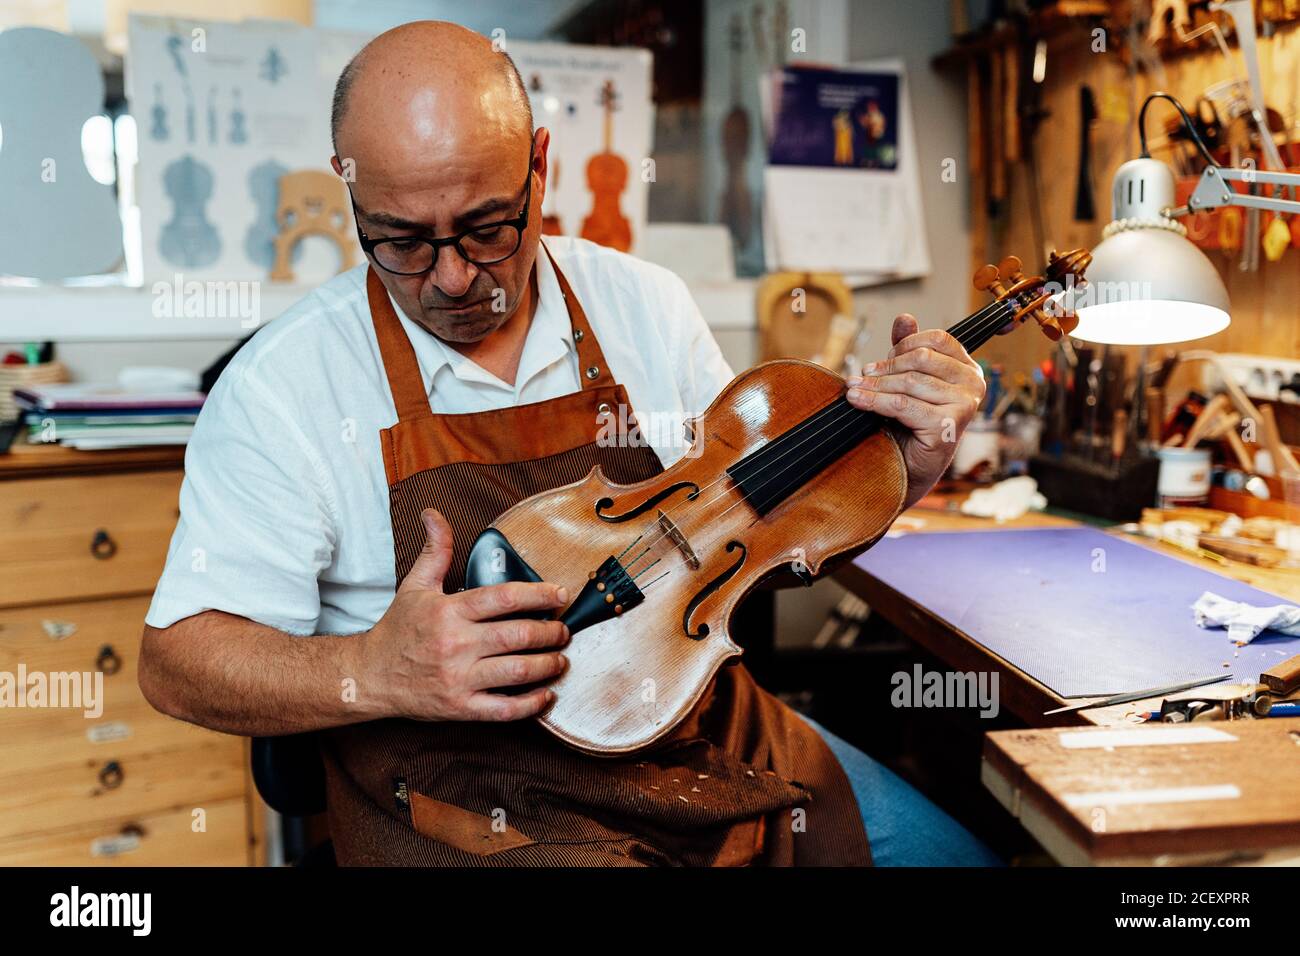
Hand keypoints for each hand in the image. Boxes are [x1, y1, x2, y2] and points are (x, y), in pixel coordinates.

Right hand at [356, 509, 570, 721]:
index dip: (539, 594)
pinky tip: (546, 694)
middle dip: (550, 632)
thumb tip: (434, 514)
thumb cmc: (398, 630)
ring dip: (548, 665)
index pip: (504, 598)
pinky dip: (531, 703)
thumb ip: (435, 550)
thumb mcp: (415, 585)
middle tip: (564, 630)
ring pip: (517, 671)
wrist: (369, 676)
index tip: (559, 594)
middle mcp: (456, 644)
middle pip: (518, 636)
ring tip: (560, 658)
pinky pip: (503, 709)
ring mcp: (459, 678)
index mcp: (450, 611)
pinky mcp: (460, 707)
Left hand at [845, 314, 986, 508]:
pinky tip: (856, 400)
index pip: (938, 339)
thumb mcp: (907, 380)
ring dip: (874, 386)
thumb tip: (905, 317)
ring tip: (853, 390)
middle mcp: (974, 384)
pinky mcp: (948, 426)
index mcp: (968, 368)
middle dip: (884, 368)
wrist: (906, 468)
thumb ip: (907, 349)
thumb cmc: (908, 423)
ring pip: (909, 382)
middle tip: (860, 377)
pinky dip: (874, 402)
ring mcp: (965, 406)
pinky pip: (903, 405)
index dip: (903, 346)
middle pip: (921, 359)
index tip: (879, 361)